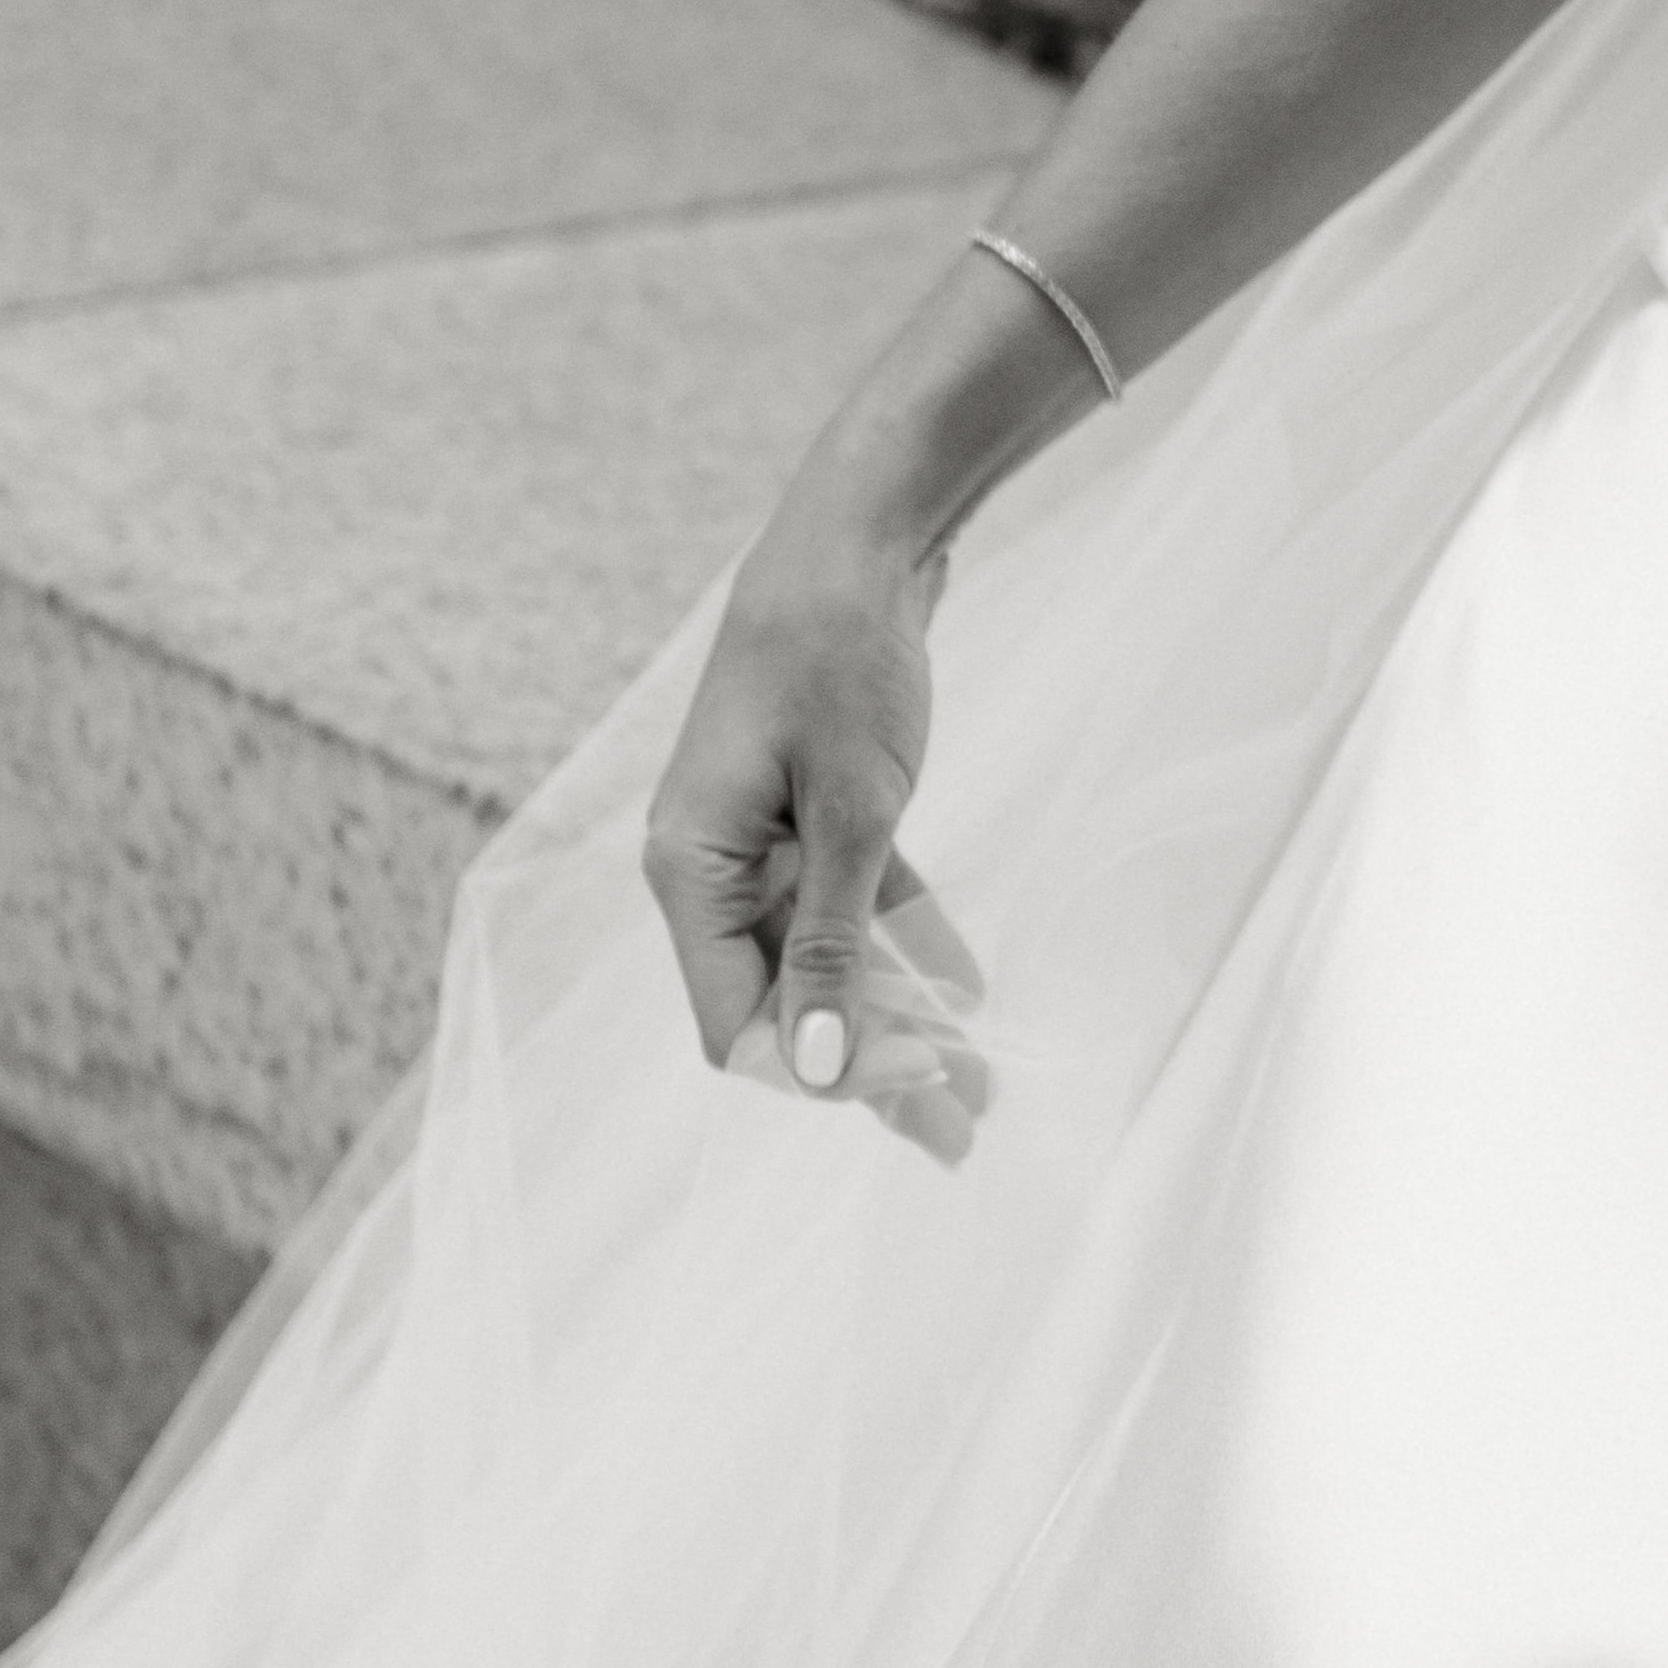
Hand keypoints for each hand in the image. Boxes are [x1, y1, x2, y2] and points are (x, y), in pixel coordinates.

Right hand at [642, 538, 994, 1169]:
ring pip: (825, 961)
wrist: (858, 535)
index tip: (923, 1080)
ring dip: (898, 1017)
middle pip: (782, 1005)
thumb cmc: (837, 660)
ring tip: (981, 1084)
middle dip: (872, 1070)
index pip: (737, 1024)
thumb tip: (816, 1066)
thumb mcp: (849, 809)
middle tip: (962, 1132)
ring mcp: (758, 843)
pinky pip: (853, 905)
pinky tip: (966, 991)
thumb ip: (830, 942)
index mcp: (686, 872)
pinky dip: (904, 944)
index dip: (822, 1068)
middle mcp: (709, 869)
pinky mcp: (810, 815)